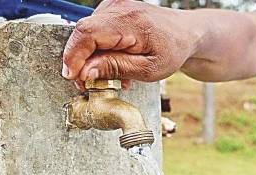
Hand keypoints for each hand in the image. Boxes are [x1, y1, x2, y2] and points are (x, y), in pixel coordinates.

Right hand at [62, 0, 200, 86]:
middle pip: (84, 33)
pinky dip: (99, 49)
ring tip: (109, 75)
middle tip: (88, 84)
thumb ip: (115, 68)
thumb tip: (85, 72)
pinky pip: (95, 31)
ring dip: (91, 58)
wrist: (184, 34)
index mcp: (130, 21)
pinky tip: (113, 62)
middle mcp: (119, 7)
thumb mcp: (148, 69)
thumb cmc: (172, 51)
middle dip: (80, 61)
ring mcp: (114, 5)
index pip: (88, 34)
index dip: (74, 56)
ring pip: (87, 34)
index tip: (71, 76)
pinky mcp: (111, 9)